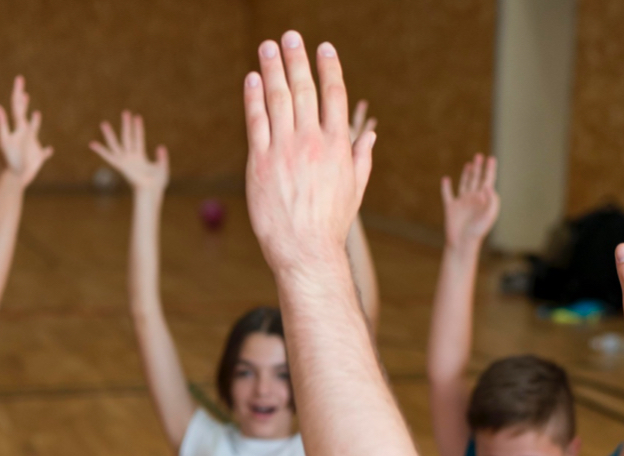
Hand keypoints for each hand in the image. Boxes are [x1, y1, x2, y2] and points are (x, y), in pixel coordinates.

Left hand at [0, 76, 52, 186]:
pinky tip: (50, 150)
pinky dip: (47, 151)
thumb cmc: (8, 160)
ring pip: (34, 130)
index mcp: (17, 128)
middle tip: (23, 90)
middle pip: (23, 114)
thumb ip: (2, 124)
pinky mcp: (37, 158)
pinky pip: (44, 152)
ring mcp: (30, 145)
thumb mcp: (4, 141)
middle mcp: (23, 134)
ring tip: (36, 113)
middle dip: (23, 102)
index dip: (17, 92)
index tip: (19, 79)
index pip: (16, 106)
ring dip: (35, 122)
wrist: (12, 179)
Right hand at [90, 110, 168, 193]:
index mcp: (140, 157)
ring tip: (104, 123)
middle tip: (125, 112)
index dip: (138, 128)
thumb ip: (162, 158)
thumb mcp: (162, 168)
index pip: (138, 139)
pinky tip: (92, 144)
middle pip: (127, 137)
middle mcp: (131, 157)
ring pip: (116, 144)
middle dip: (126, 125)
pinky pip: (108, 156)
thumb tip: (161, 147)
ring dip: (110, 134)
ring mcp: (125, 161)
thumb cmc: (157, 183)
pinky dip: (100, 150)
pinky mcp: (120, 165)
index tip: (137, 117)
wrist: (150, 190)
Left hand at [243, 33, 373, 274]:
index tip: (324, 48)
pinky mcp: (260, 162)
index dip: (328, 68)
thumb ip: (362, 158)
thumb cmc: (331, 224)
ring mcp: (285, 150)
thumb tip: (371, 133)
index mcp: (338, 145)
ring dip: (273, 69)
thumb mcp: (354, 190)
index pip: (334, 96)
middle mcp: (312, 142)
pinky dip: (254, 98)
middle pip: (304, 89)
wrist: (304, 251)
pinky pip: (256, 122)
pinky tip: (253, 80)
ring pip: (278, 99)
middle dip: (297, 59)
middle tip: (290, 36)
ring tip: (268, 47)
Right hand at [440, 153, 498, 247]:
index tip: (492, 158)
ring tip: (469, 163)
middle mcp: (473, 199)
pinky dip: (446, 187)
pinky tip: (445, 179)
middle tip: (479, 156)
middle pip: (477, 179)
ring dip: (467, 173)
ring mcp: (462, 202)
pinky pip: (447, 194)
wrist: (463, 243)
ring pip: (465, 184)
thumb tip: (488, 185)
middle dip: (479, 168)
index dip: (490, 169)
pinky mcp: (450, 207)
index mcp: (484, 199)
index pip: (489, 180)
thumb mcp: (490, 215)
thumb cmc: (478, 231)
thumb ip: (492, 199)